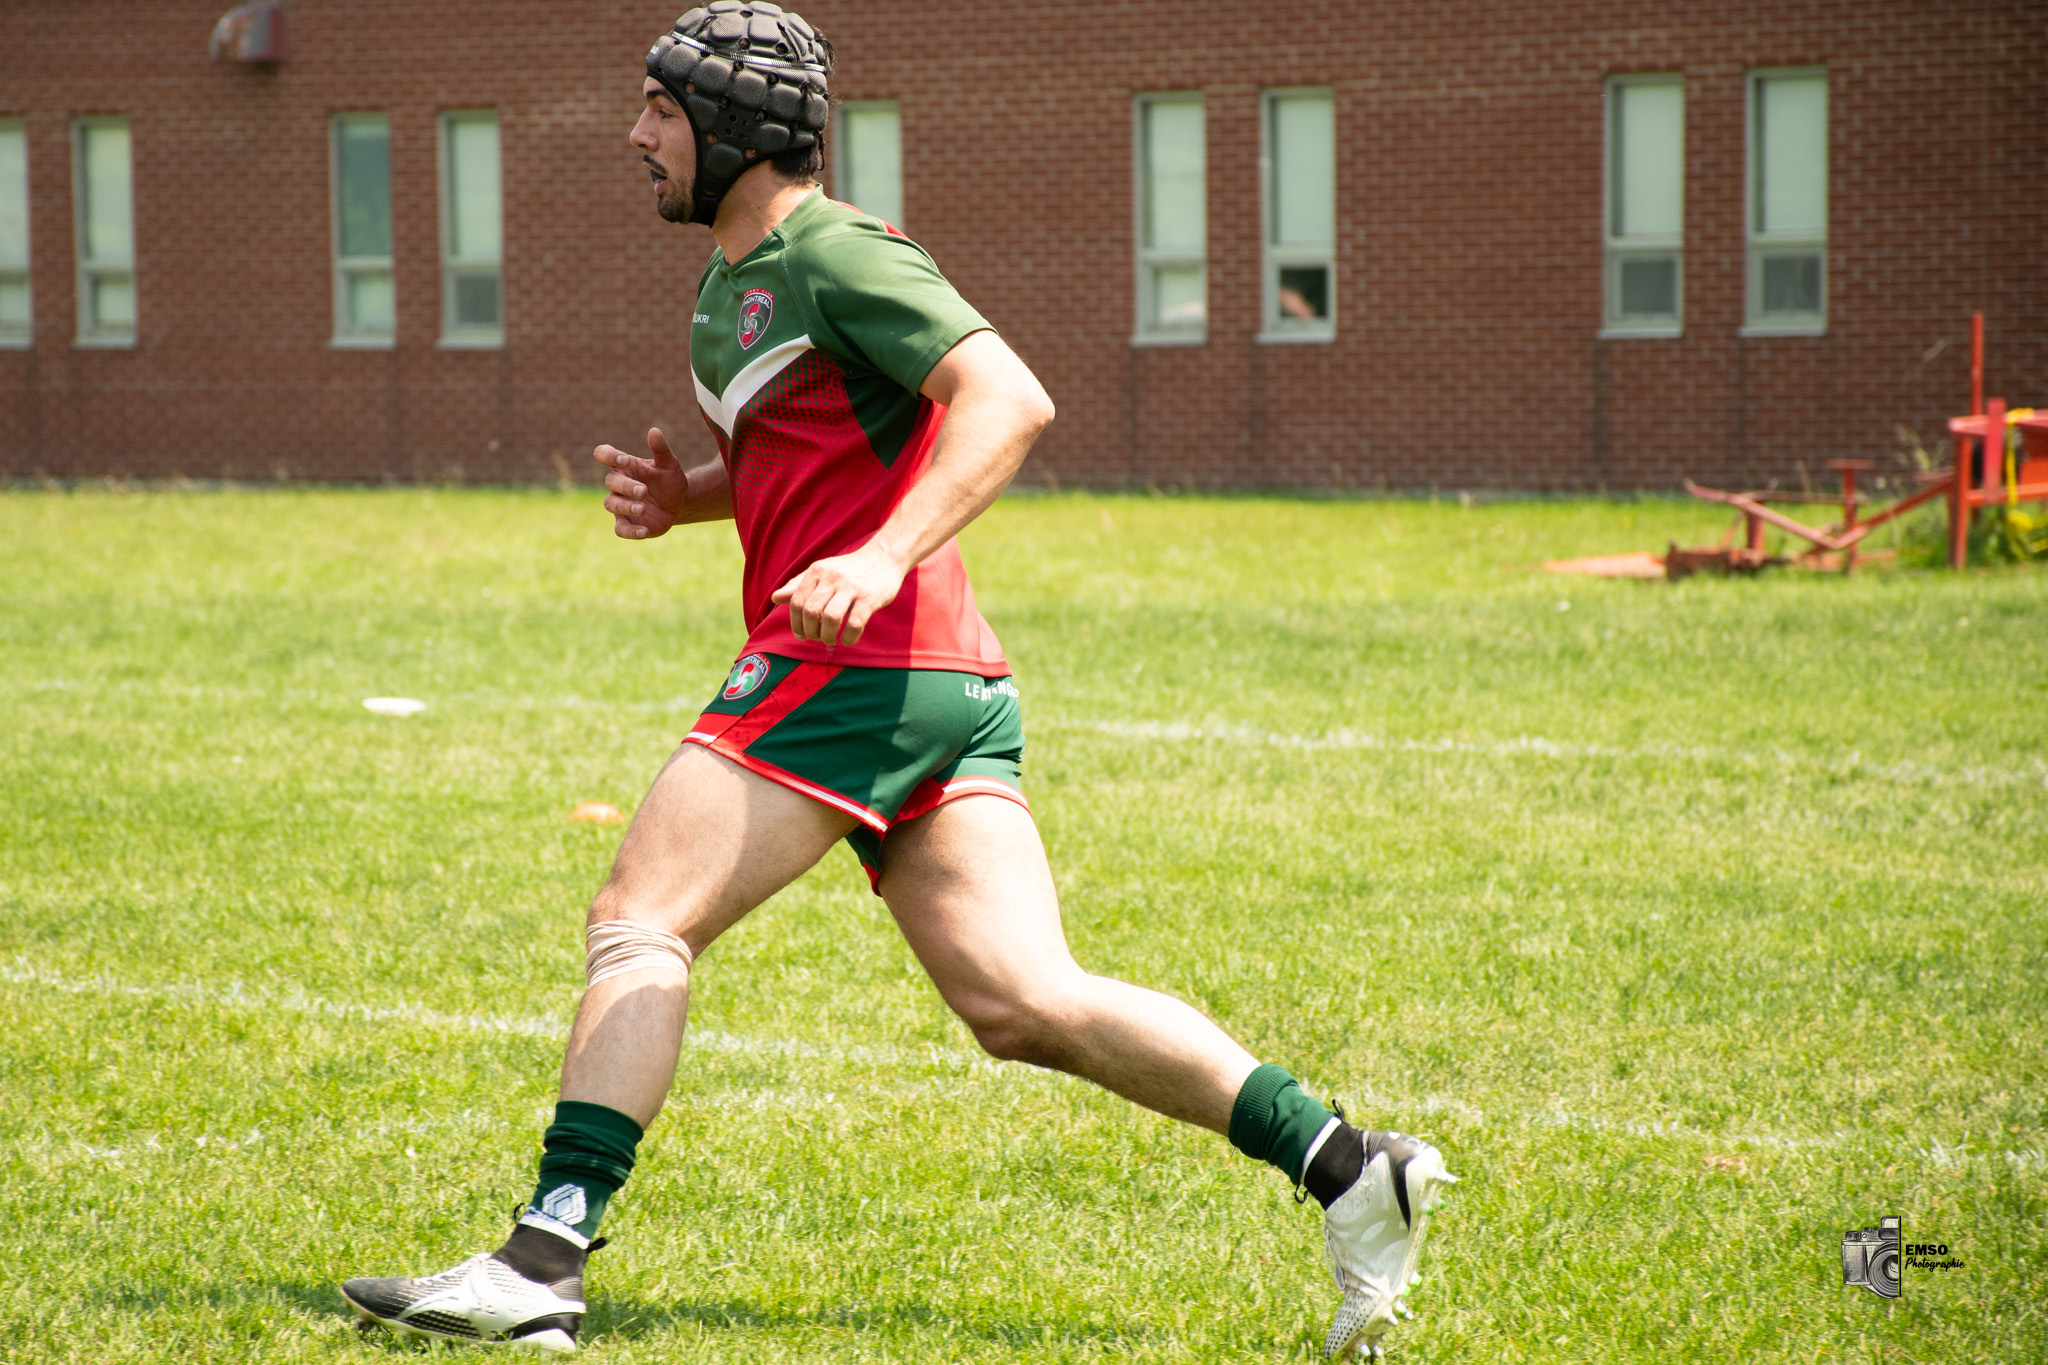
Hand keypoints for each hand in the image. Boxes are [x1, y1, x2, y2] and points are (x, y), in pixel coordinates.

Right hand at [594, 427, 689, 539]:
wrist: (679, 504)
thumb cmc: (669, 480)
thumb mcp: (669, 464)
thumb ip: (661, 449)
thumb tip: (654, 431)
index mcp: (625, 466)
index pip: (603, 454)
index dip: (608, 456)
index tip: (624, 460)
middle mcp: (618, 485)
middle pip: (610, 482)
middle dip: (626, 486)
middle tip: (645, 491)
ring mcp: (620, 505)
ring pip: (611, 504)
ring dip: (626, 506)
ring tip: (643, 507)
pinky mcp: (626, 524)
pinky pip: (621, 529)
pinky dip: (631, 531)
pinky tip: (645, 531)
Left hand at [770, 539, 907, 647]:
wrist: (884, 557)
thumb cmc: (850, 570)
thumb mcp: (822, 572)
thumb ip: (798, 585)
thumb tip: (774, 598)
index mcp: (817, 572)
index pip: (796, 602)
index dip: (795, 623)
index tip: (802, 635)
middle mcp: (832, 578)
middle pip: (810, 611)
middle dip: (810, 631)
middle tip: (817, 638)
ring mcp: (851, 588)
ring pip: (830, 618)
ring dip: (827, 636)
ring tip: (830, 640)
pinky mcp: (870, 598)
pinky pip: (855, 623)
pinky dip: (848, 637)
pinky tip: (848, 639)